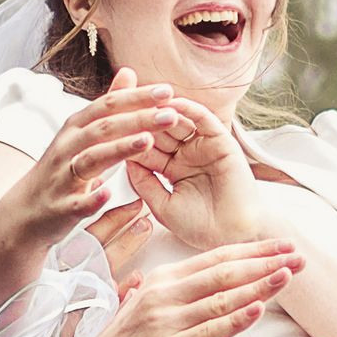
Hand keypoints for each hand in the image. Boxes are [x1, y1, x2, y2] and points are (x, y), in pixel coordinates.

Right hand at [0, 68, 177, 250]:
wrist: (26, 210)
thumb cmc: (61, 169)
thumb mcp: (82, 133)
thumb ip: (108, 106)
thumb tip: (129, 72)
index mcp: (76, 128)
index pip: (108, 105)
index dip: (137, 98)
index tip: (168, 92)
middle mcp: (68, 147)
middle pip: (104, 128)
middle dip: (138, 119)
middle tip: (170, 115)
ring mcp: (63, 176)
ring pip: (91, 159)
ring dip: (119, 149)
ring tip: (147, 142)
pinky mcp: (61, 206)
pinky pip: (78, 202)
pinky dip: (92, 198)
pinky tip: (109, 194)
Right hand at [22, 239, 302, 336]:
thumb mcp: (142, 308)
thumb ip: (168, 291)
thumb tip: (194, 280)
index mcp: (159, 280)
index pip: (214, 259)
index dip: (251, 251)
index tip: (281, 246)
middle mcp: (161, 294)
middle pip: (223, 272)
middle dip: (264, 262)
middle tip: (297, 255)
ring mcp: (164, 321)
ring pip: (221, 298)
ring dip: (259, 285)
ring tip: (288, 276)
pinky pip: (209, 331)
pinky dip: (235, 319)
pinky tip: (259, 309)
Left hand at [125, 95, 264, 250]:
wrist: (231, 236)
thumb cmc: (200, 227)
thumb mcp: (161, 205)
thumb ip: (143, 182)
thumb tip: (124, 159)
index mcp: (171, 169)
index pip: (146, 147)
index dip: (128, 137)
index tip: (106, 126)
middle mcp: (186, 154)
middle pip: (159, 129)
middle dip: (142, 117)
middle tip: (122, 102)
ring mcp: (203, 147)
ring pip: (179, 121)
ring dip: (162, 110)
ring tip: (144, 100)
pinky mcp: (221, 142)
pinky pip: (203, 120)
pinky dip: (188, 110)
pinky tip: (172, 104)